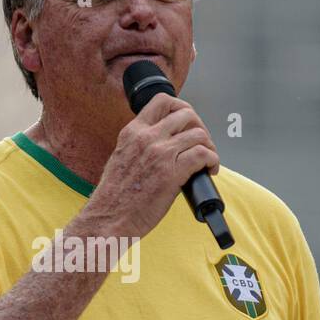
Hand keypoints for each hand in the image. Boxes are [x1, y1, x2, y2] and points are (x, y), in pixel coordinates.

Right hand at [86, 92, 218, 238]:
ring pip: (198, 134)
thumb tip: (163, 144)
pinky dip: (212, 161)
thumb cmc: (113, 197)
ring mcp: (160, 154)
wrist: (108, 219)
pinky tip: (210, 170)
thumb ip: (138, 145)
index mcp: (132, 132)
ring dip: (209, 146)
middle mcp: (146, 138)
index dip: (182, 108)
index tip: (188, 123)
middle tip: (202, 143)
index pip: (162, 101)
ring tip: (208, 161)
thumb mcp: (120, 158)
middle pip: (186, 114)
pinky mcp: (171, 173)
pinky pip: (203, 155)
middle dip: (199, 127)